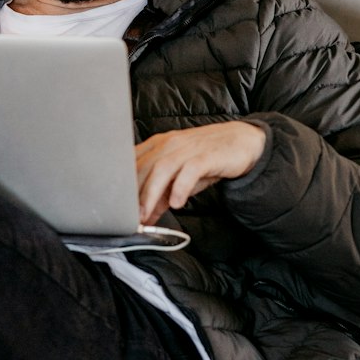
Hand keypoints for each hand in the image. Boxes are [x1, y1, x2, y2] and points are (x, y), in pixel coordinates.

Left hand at [135, 122, 266, 223]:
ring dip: (151, 193)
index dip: (122, 186)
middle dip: (133, 194)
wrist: (242, 141)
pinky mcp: (207, 155)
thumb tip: (144, 216)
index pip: (132, 164)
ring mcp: (188, 148)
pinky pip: (190, 170)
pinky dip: (180, 187)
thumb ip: (161, 194)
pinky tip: (176, 203)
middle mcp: (169, 144)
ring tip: (146, 214)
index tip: (117, 207)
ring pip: (162, 169)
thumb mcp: (180, 177)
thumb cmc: (208, 157)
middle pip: (143, 167)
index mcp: (158, 145)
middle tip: (129, 217)